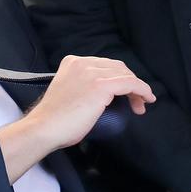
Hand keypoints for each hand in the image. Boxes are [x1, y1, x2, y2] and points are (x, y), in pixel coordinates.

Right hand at [0, 56, 153, 177]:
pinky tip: (147, 99)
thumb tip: (100, 98)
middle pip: (117, 67)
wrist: (43, 128)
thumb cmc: (54, 120)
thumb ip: (82, 87)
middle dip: (130, 83)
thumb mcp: (68, 93)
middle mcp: (83, 63)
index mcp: (73, 62)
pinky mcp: (101, 85)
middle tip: (136, 102)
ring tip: (141, 105)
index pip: (105, 65)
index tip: (125, 95)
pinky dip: (142, 90)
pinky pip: (130, 84)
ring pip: (125, 75)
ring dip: (138, 89)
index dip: (119, 78)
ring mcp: (92, 73)